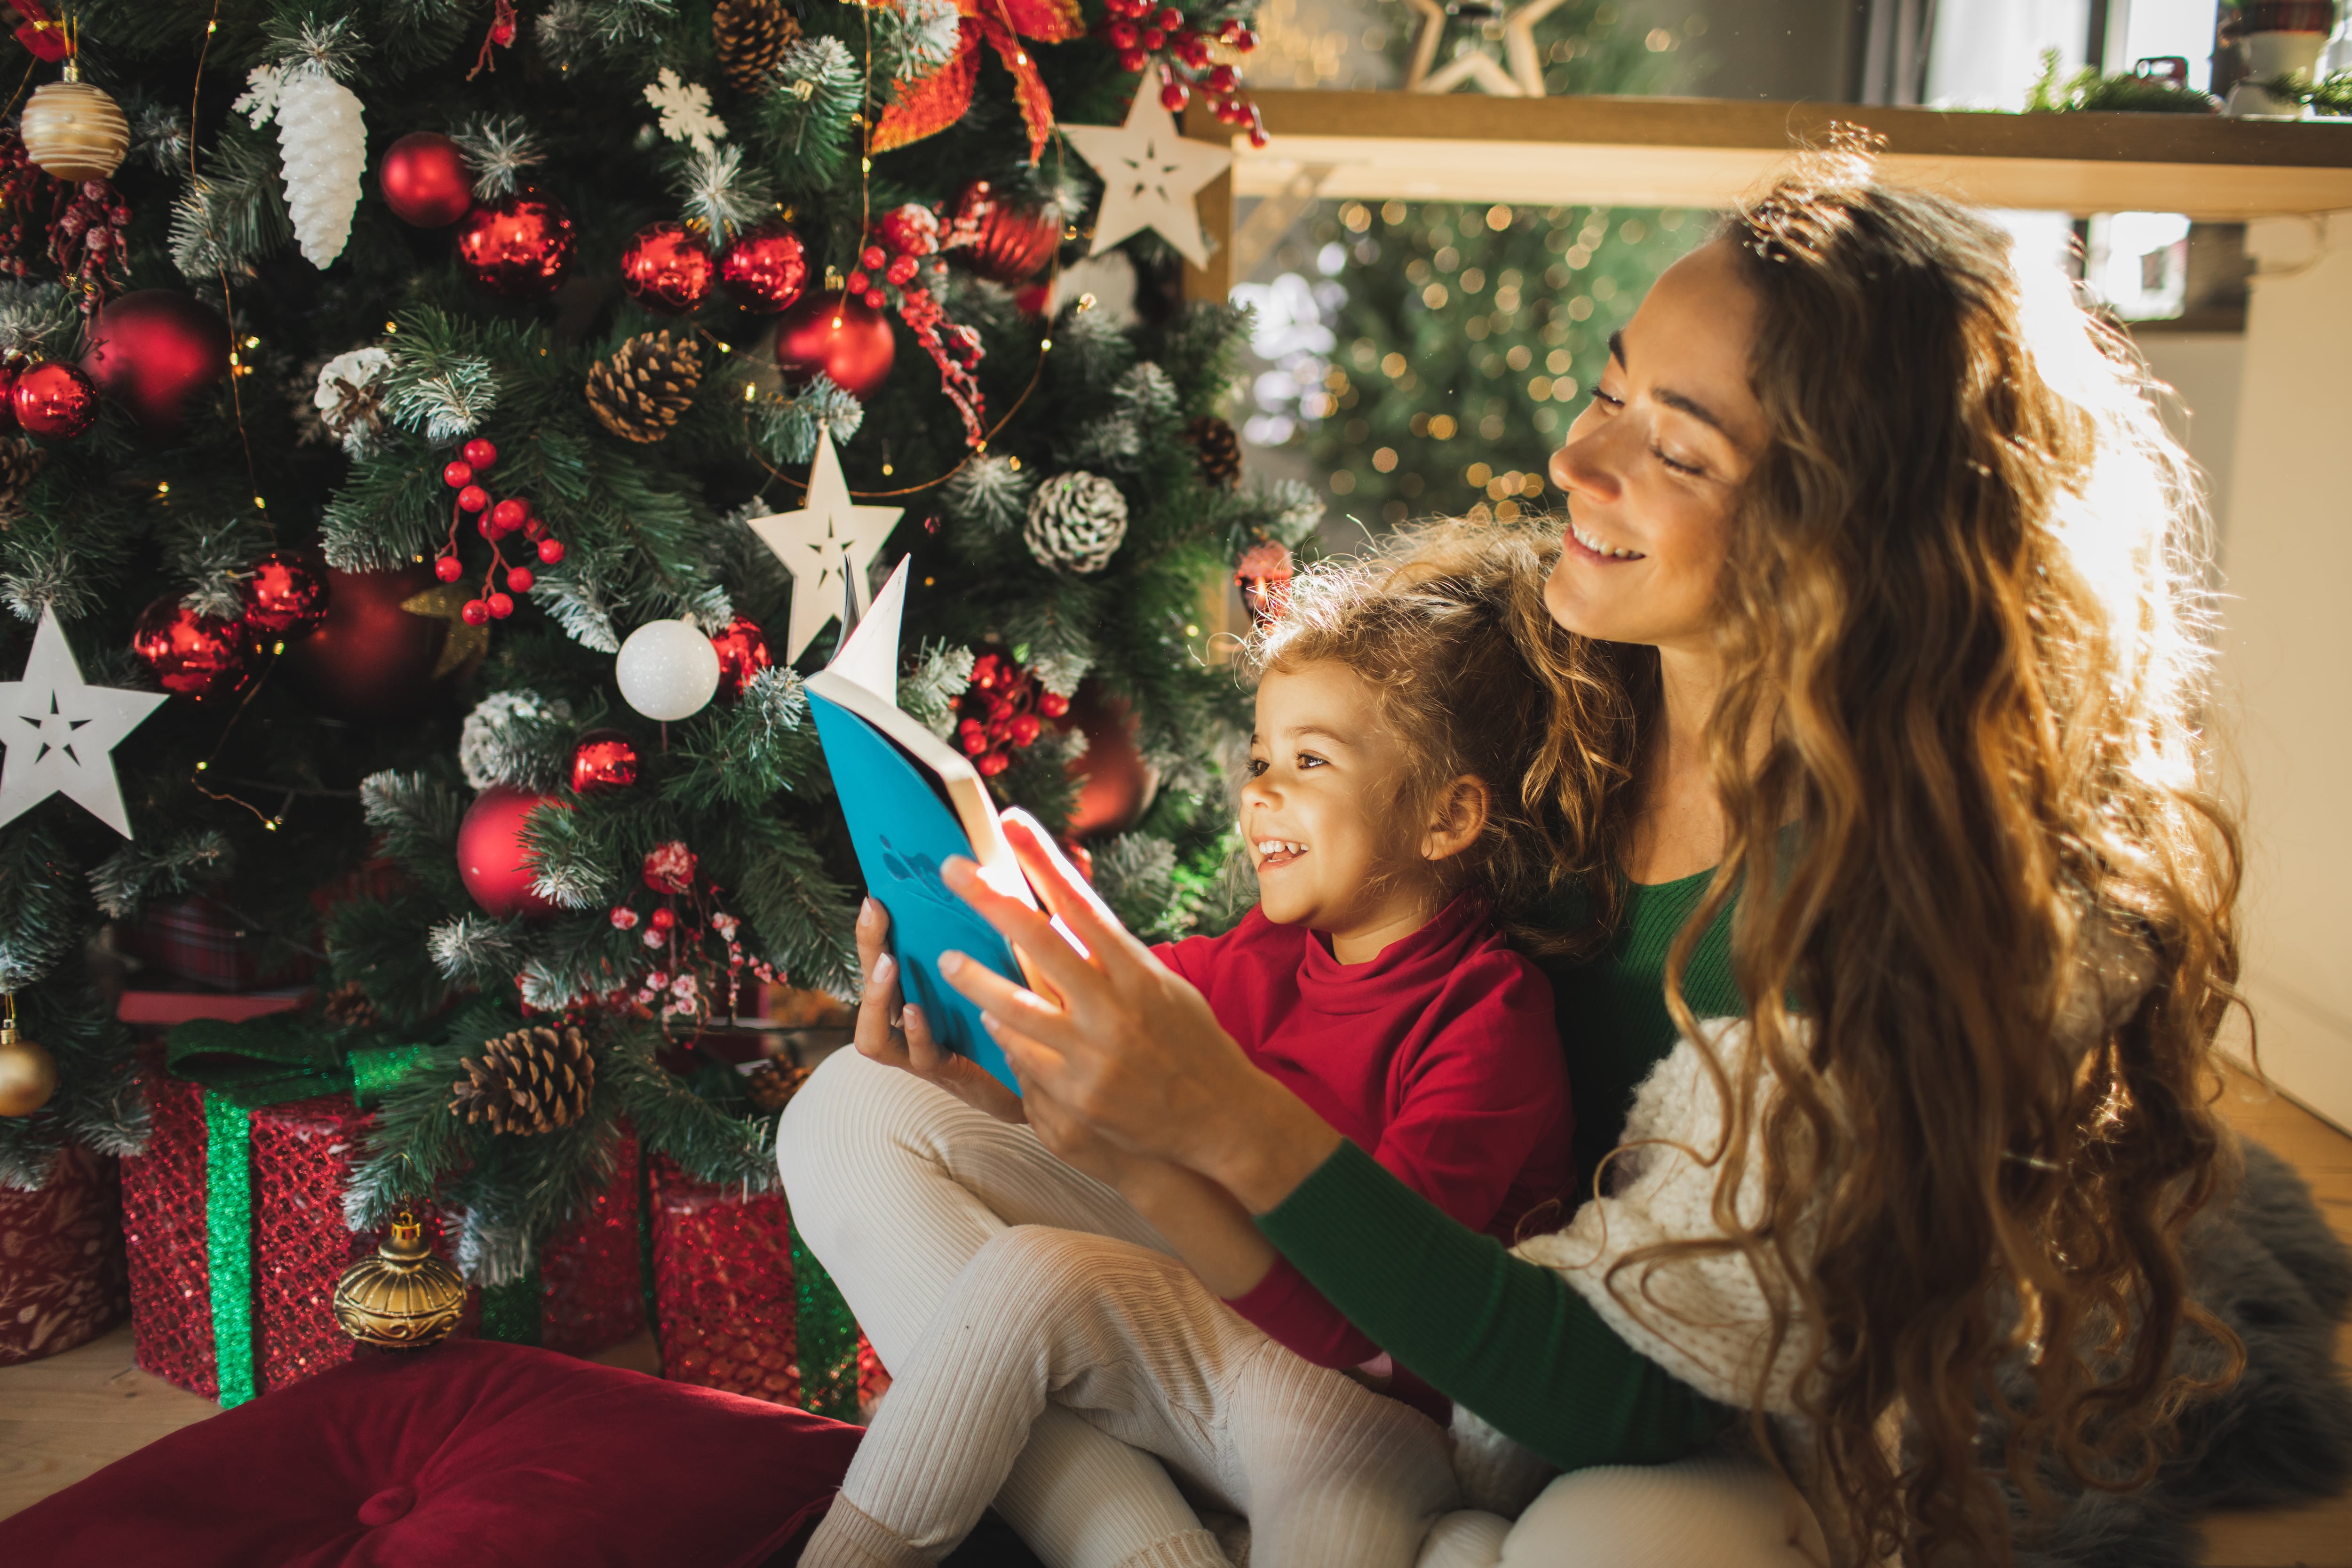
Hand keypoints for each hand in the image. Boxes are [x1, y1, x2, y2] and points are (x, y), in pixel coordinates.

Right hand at [853, 897, 1024, 1123]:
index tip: (874, 896)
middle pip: (870, 986)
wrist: (1042, 1077)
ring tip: (889, 964)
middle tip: (875, 914)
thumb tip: (989, 877)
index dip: (873, 929)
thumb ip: (986, 937)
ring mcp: (919, 1052)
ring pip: (875, 1034)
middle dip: (869, 948)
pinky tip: (920, 1011)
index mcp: (919, 990)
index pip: (882, 955)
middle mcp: (908, 1021)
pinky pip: (919, 1056)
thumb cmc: (1018, 1017)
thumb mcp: (1000, 970)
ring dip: (879, 996)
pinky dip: (917, 1033)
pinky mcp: (947, 1074)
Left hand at [933, 816, 1341, 1210]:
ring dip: (977, 980)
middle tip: (952, 869)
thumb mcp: (1162, 989)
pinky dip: (1004, 1035)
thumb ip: (1114, 957)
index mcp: (1138, 973)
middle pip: (1039, 942)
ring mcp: (1093, 1056)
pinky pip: (1022, 1060)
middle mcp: (1114, 1009)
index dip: (1044, 860)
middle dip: (991, 901)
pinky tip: (989, 1019)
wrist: (1221, 1120)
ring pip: (1015, 1009)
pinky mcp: (1076, 1099)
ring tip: (950, 959)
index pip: (1082, 903)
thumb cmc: (1192, 1044)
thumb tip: (1063, 918)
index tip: (1013, 822)